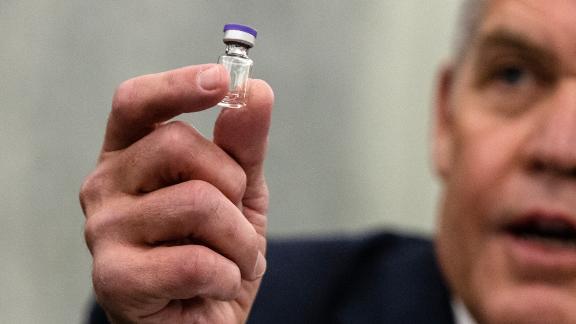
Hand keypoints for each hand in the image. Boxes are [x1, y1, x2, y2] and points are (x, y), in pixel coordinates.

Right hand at [80, 64, 273, 322]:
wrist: (203, 321)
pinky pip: (195, 260)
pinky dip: (228, 275)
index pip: (136, 102)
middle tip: (236, 217)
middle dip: (232, 182)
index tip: (222, 79)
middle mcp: (104, 187)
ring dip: (240, 240)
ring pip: (196, 202)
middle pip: (175, 143)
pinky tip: (218, 285)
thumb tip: (255, 90)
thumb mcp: (240, 192)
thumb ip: (244, 144)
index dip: (177, 84)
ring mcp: (103, 232)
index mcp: (129, 157)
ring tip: (236, 260)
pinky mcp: (113, 278)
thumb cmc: (216, 251)